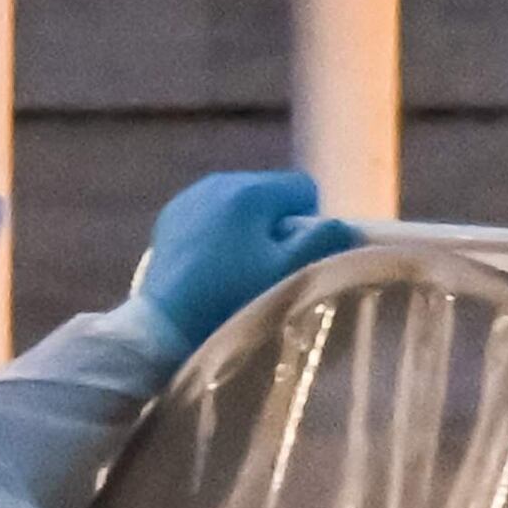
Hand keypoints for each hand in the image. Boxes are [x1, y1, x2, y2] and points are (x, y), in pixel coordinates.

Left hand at [139, 170, 359, 346]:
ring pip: (240, 203)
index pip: (303, 188)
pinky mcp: (171, 216)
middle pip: (270, 193)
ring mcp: (190, 197)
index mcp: (251, 190)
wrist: (164, 325)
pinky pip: (211, 213)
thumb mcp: (287, 273)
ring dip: (248, 227)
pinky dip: (219, 232)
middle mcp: (219, 182)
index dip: (308, 221)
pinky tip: (212, 264)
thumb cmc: (231, 296)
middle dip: (277, 223)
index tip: (295, 254)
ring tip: (238, 267)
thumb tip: (343, 225)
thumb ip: (323, 242)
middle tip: (267, 265)